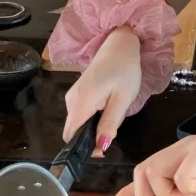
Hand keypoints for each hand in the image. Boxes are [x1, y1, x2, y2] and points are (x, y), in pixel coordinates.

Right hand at [62, 27, 142, 151]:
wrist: (120, 44)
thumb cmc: (125, 70)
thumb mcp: (122, 99)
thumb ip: (110, 123)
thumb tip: (100, 146)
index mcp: (81, 102)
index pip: (71, 135)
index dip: (82, 148)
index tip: (101, 151)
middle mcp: (71, 100)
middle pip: (74, 130)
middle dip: (89, 138)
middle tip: (111, 132)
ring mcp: (72, 95)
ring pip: (78, 122)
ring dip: (92, 126)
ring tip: (112, 116)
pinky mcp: (77, 92)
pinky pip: (80, 113)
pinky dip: (91, 117)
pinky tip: (107, 108)